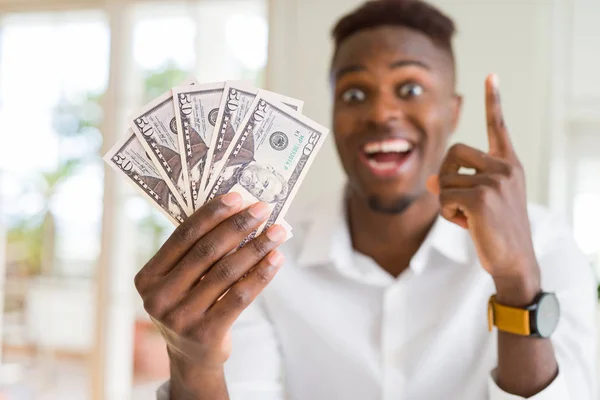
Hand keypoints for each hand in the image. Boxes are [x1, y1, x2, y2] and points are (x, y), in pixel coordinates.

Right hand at [134, 192, 285, 389]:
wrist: (191, 358)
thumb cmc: (190, 305)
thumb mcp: (180, 281)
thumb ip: (197, 253)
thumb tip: (238, 213)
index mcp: (148, 277)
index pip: (183, 236)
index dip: (211, 214)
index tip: (237, 196)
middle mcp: (158, 298)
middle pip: (206, 252)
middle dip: (238, 226)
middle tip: (263, 209)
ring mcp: (180, 318)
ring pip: (226, 273)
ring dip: (256, 248)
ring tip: (278, 232)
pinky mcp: (205, 334)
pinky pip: (239, 297)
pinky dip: (261, 275)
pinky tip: (276, 259)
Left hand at [426, 74, 539, 303]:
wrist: (514, 261)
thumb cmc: (495, 231)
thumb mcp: (477, 202)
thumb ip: (458, 184)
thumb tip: (431, 179)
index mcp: (509, 165)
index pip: (497, 127)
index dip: (493, 101)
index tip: (491, 75)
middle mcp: (505, 167)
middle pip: (453, 152)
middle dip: (444, 175)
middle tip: (456, 200)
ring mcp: (495, 181)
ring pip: (444, 179)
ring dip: (447, 201)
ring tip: (468, 217)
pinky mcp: (481, 197)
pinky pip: (443, 197)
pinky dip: (448, 214)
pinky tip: (467, 225)